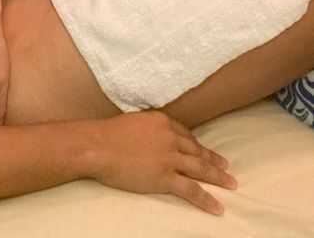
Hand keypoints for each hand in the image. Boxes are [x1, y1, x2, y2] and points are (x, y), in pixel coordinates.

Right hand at [92, 111, 236, 214]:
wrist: (99, 146)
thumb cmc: (108, 133)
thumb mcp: (132, 121)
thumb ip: (146, 128)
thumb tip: (147, 136)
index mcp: (162, 121)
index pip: (184, 133)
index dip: (195, 144)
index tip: (201, 150)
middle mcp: (170, 138)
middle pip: (196, 150)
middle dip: (212, 160)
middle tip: (225, 166)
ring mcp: (169, 158)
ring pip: (200, 169)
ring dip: (217, 177)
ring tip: (230, 184)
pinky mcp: (165, 177)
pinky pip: (191, 190)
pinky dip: (206, 199)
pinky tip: (217, 206)